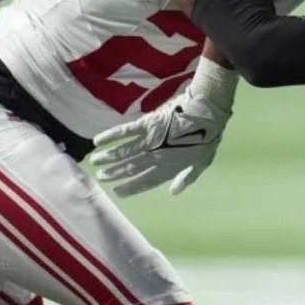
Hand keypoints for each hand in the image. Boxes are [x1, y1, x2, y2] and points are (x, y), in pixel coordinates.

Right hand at [90, 92, 230, 196]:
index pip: (146, 181)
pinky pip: (125, 132)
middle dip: (115, 173)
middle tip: (101, 176)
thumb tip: (175, 191)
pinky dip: (110, 136)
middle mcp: (157, 157)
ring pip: (124, 152)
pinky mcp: (147, 124)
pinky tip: (98, 141)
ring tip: (96, 161)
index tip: (117, 192)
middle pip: (131, 168)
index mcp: (170, 168)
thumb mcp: (202, 162)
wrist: (207, 112)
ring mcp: (151, 140)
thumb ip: (187, 177)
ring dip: (108, 157)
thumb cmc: (208, 136)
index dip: (131, 187)